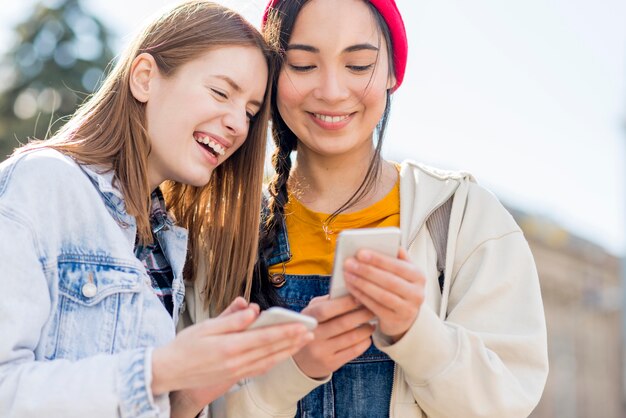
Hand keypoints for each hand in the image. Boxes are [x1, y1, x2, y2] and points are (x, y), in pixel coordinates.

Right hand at [154, 297, 313, 414]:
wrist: (169, 371)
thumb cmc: (185, 345)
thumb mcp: (206, 326)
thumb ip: (232, 318)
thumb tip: (253, 309)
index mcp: (229, 346)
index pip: (265, 337)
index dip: (286, 331)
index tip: (302, 325)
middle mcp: (236, 362)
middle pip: (271, 350)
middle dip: (293, 341)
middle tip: (311, 332)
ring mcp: (235, 372)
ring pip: (268, 361)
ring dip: (287, 351)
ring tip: (302, 342)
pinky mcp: (233, 377)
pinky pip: (259, 369)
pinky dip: (273, 361)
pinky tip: (282, 355)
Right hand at [293, 295, 374, 378]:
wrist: (303, 360)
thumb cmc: (313, 327)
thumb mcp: (312, 312)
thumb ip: (327, 301)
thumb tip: (350, 292)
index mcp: (307, 319)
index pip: (325, 310)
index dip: (344, 303)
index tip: (360, 297)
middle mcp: (313, 336)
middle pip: (343, 323)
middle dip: (362, 314)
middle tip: (372, 309)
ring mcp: (321, 351)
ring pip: (351, 338)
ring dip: (366, 329)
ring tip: (372, 323)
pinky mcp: (331, 363)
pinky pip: (354, 351)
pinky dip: (364, 342)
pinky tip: (367, 336)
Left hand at [344, 248, 424, 341]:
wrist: (406, 317)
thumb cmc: (400, 288)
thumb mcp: (405, 272)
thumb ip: (398, 258)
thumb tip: (392, 243)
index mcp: (418, 276)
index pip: (398, 266)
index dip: (378, 259)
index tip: (360, 252)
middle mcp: (417, 293)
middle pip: (389, 281)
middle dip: (366, 271)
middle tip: (349, 263)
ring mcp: (407, 309)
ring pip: (381, 295)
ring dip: (361, 283)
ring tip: (347, 274)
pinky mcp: (396, 320)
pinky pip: (375, 307)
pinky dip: (361, 296)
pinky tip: (351, 288)